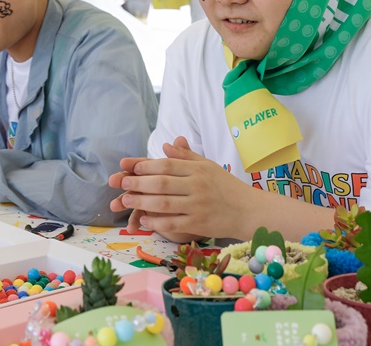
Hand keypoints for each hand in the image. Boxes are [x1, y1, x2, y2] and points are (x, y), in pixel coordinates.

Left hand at [109, 136, 256, 239]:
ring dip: (142, 203)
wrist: (248, 210)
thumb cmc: (226, 186)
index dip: (146, 166)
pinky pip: (172, 223)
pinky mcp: (199, 224)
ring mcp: (197, 206)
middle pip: (161, 184)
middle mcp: (197, 186)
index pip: (167, 165)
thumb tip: (165, 145)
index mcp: (198, 169)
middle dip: (138, 184)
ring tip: (126, 201)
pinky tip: (144, 220)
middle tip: (122, 184)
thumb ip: (186, 156)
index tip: (130, 167)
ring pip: (163, 204)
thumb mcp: (208, 166)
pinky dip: (156, 222)